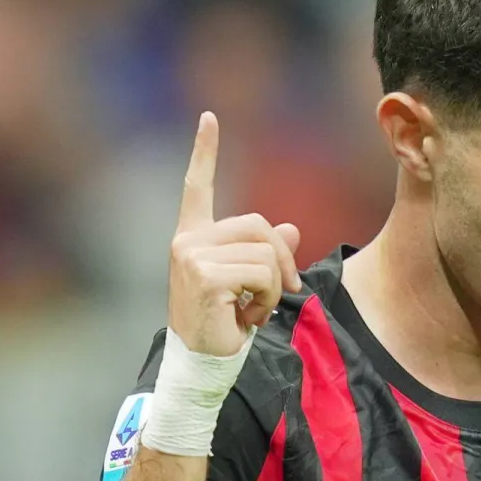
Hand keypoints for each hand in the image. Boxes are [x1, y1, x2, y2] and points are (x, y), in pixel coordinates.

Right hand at [167, 113, 301, 356]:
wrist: (201, 362)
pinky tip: (246, 318)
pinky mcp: (205, 275)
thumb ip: (266, 253)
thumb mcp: (248, 284)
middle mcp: (188, 240)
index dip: (204, 151)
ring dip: (273, 286)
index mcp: (193, 236)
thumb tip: (292, 228)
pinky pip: (262, 274)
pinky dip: (267, 299)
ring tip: (254, 309)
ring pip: (265, 252)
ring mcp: (192, 256)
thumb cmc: (222, 324)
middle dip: (282, 258)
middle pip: (258, 224)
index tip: (209, 118)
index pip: (196, 185)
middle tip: (281, 291)